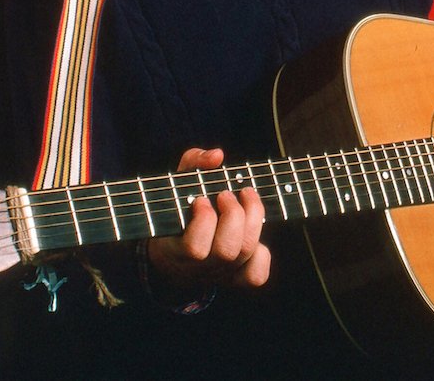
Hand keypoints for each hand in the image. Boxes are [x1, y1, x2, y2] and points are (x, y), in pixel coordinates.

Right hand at [146, 147, 270, 290]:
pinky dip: (261, 255)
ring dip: (251, 219)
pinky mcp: (237, 277)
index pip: (195, 248)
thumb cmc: (178, 208)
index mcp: (177, 250)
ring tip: (245, 196)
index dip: (204, 220)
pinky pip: (256, 276)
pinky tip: (252, 232)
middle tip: (226, 195)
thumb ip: (193, 163)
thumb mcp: (178, 182)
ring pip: (245, 253)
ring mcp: (221, 274)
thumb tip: (217, 156)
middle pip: (227, 250)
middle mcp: (201, 267)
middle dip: (233, 215)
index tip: (201, 199)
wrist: (172, 251)